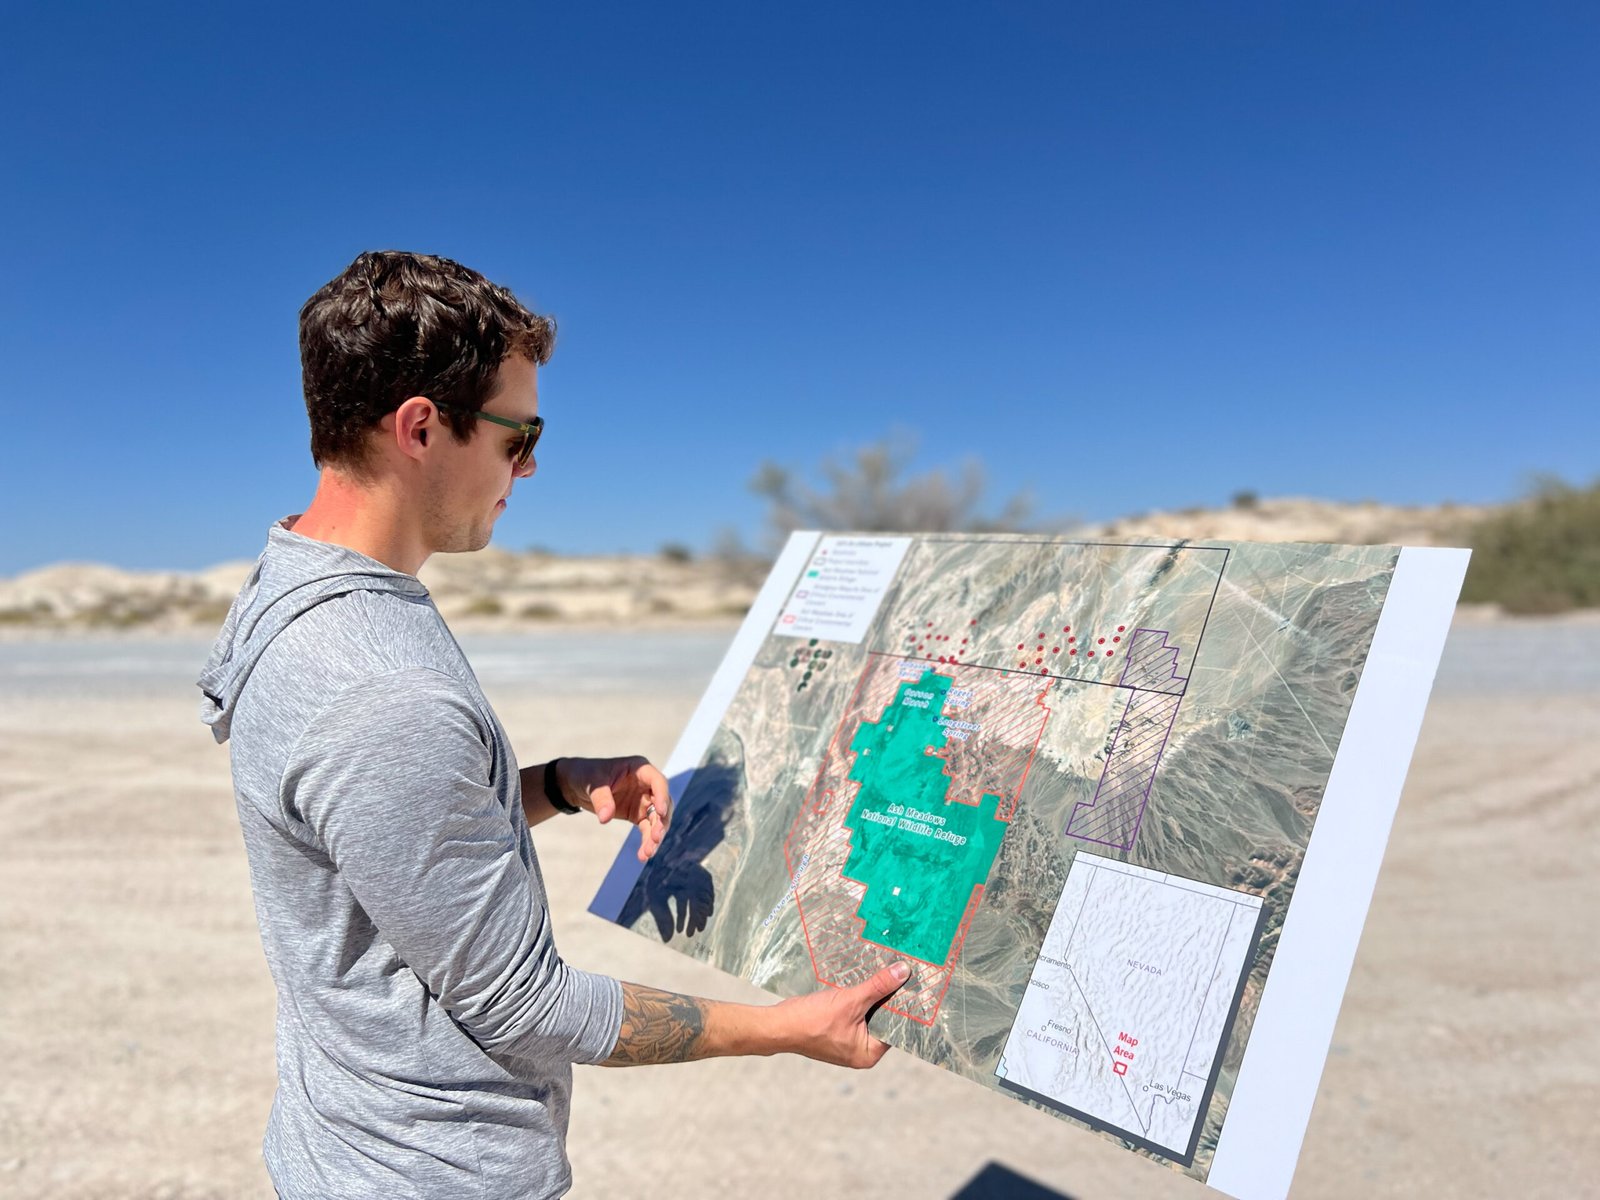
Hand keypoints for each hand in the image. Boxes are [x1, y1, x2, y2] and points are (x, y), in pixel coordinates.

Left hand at [558, 756, 672, 861]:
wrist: (578, 784)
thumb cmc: (588, 775)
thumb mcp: (593, 783)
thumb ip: (601, 798)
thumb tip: (605, 818)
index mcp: (640, 769)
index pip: (658, 782)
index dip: (662, 796)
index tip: (660, 813)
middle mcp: (647, 785)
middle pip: (663, 804)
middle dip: (660, 822)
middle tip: (655, 838)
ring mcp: (644, 801)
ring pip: (657, 820)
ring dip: (654, 836)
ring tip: (647, 853)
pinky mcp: (638, 815)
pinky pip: (646, 829)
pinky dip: (646, 842)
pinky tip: (643, 855)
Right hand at [774, 961, 910, 1067]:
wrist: (777, 1025)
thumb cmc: (812, 1021)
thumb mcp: (850, 1000)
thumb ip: (878, 986)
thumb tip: (903, 972)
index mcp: (869, 1054)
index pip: (896, 1027)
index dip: (904, 1005)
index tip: (913, 984)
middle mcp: (860, 1052)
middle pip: (883, 1020)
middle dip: (887, 998)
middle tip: (900, 973)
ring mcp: (847, 1042)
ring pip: (867, 1014)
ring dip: (871, 995)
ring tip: (883, 973)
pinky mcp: (836, 1031)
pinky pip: (854, 1013)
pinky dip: (857, 998)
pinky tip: (861, 980)